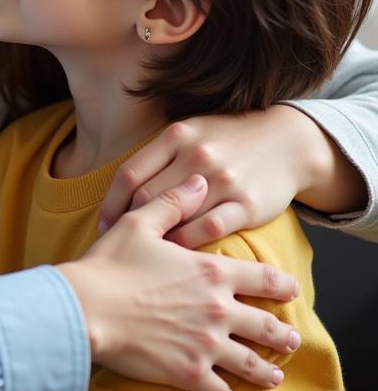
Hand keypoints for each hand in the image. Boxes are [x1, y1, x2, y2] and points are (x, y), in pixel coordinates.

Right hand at [57, 175, 299, 390]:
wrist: (86, 306)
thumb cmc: (110, 263)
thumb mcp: (140, 222)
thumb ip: (173, 202)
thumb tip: (199, 180)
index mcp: (210, 272)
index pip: (261, 277)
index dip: (281, 284)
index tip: (292, 289)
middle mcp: (217, 310)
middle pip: (265, 325)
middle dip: (281, 334)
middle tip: (291, 339)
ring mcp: (206, 345)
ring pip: (250, 363)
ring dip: (266, 370)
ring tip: (274, 374)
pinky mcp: (189, 372)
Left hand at [98, 106, 365, 247]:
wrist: (285, 140)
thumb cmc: (226, 139)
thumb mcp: (189, 132)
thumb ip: (158, 154)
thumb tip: (122, 187)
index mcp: (175, 136)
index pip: (128, 174)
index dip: (111, 204)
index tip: (104, 227)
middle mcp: (195, 156)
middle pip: (146, 198)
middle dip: (128, 226)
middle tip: (118, 249)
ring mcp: (222, 180)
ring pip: (175, 217)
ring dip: (156, 241)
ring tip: (142, 259)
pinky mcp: (246, 203)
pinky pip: (209, 230)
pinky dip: (188, 245)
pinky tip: (178, 258)